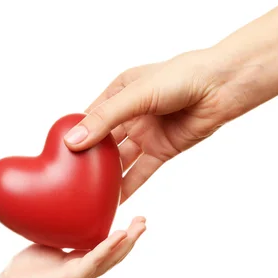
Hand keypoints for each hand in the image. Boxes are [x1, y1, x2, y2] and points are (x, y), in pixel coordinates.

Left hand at [0, 216, 146, 277]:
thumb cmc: (28, 267)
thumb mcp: (51, 243)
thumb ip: (64, 231)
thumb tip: (67, 207)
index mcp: (83, 262)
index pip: (110, 248)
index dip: (125, 235)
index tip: (136, 218)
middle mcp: (87, 270)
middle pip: (117, 254)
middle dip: (133, 237)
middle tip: (145, 221)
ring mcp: (82, 276)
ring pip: (111, 258)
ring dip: (128, 242)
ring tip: (140, 227)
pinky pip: (94, 260)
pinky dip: (108, 247)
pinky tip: (119, 235)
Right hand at [62, 48, 256, 202]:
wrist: (221, 87)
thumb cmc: (181, 77)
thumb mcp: (136, 95)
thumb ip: (105, 119)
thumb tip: (73, 141)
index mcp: (119, 92)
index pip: (90, 117)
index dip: (75, 134)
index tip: (57, 154)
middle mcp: (131, 114)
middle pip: (103, 141)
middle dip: (89, 159)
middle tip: (69, 179)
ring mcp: (146, 133)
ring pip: (121, 159)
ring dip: (107, 176)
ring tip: (88, 194)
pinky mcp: (163, 150)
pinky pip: (141, 171)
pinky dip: (129, 185)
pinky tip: (114, 200)